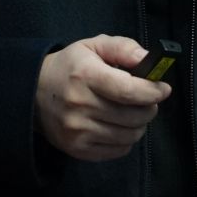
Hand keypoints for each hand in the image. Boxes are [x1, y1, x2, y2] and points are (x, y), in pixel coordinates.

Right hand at [34, 34, 169, 162]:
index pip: (129, 90)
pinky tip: (119, 125)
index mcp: (85, 75)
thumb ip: (123, 48)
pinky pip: (118, 150)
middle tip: (148, 99)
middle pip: (133, 116)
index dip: (153, 91)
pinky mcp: (77, 149)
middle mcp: (80, 105)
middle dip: (149, 107)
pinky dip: (126, 139)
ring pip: (129, 136)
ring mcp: (78, 131)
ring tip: (133, 112)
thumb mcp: (93, 46)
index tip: (163, 88)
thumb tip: (148, 60)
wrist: (33, 93)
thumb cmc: (70, 66)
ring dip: (140, 124)